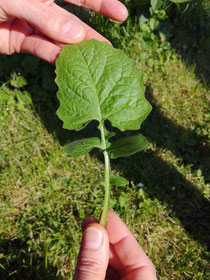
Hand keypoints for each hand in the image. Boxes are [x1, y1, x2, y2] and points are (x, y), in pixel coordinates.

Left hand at [0, 0, 127, 62]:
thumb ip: (46, 15)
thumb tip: (76, 35)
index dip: (100, 2)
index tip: (121, 15)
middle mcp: (39, 2)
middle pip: (71, 17)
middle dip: (90, 33)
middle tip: (109, 50)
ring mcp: (30, 21)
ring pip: (58, 37)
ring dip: (74, 50)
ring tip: (94, 63)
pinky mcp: (20, 39)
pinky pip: (40, 48)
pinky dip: (53, 56)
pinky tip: (65, 64)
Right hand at [74, 210, 156, 279]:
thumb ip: (93, 265)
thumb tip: (94, 228)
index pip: (140, 260)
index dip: (122, 235)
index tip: (106, 213)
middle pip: (126, 262)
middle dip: (108, 240)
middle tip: (90, 222)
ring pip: (114, 269)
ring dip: (100, 250)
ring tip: (86, 232)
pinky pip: (105, 276)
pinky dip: (95, 264)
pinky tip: (87, 252)